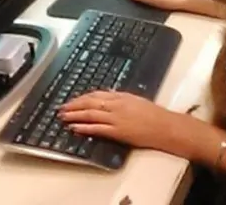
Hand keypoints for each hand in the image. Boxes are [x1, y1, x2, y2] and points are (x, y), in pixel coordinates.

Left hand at [58, 90, 186, 152]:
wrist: (164, 126)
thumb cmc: (153, 114)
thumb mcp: (135, 100)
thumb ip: (120, 98)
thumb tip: (107, 96)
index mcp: (121, 96)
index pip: (96, 94)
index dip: (82, 97)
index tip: (72, 100)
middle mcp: (116, 105)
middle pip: (90, 103)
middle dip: (74, 105)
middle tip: (61, 108)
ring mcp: (116, 118)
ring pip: (91, 115)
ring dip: (75, 116)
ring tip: (63, 117)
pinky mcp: (118, 131)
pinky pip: (98, 129)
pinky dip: (85, 128)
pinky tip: (75, 128)